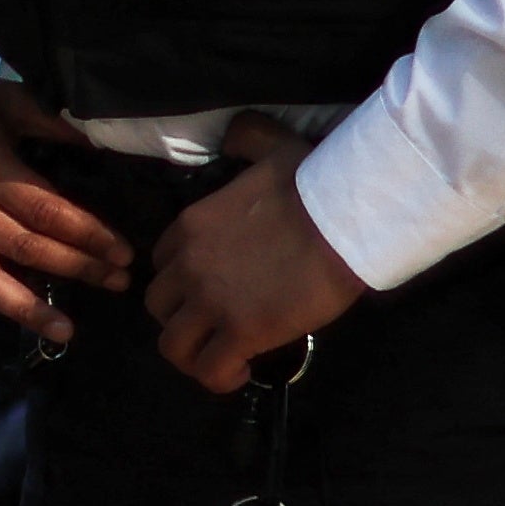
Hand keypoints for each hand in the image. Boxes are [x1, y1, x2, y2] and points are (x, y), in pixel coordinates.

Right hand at [0, 72, 131, 365]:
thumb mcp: (2, 97)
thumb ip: (49, 122)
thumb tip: (100, 144)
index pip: (45, 210)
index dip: (88, 234)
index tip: (123, 251)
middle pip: (23, 247)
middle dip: (76, 267)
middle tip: (117, 282)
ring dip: (25, 309)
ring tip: (66, 331)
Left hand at [140, 115, 368, 393]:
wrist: (345, 218)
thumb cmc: (315, 183)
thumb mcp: (272, 146)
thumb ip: (248, 139)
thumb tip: (236, 128)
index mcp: (191, 227)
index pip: (162, 263)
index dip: (182, 280)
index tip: (208, 288)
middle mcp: (189, 266)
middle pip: (159, 305)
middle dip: (182, 318)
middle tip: (214, 324)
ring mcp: (210, 302)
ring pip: (172, 345)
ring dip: (194, 355)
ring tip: (222, 357)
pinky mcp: (240, 332)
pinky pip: (209, 370)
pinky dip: (218, 377)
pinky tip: (240, 372)